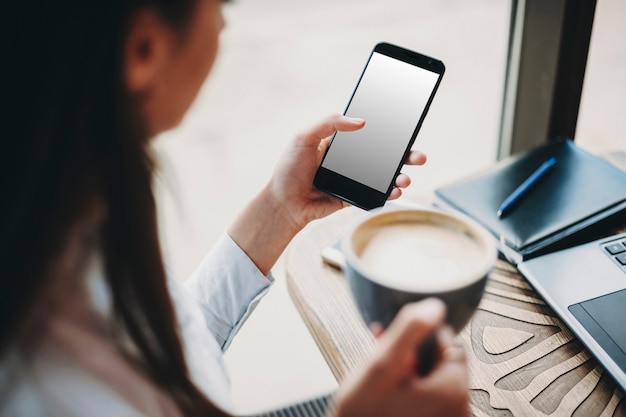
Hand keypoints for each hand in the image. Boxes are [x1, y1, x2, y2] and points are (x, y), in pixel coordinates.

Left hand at [268, 113, 426, 230]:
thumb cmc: (289, 169)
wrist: (282, 203)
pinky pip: (374, 194)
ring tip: (405, 178)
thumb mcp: (304, 137)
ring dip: (399, 176)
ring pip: (383, 176)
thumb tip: (361, 121)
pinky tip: (396, 191)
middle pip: (384, 155)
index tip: (407, 128)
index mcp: (340, 142)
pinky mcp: (352, 197)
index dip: (389, 131)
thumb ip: (330, 123)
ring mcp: (353, 179)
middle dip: (405, 155)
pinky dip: (388, 193)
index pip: (370, 133)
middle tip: (418, 156)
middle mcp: (350, 160)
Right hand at [332, 299, 469, 416]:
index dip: (422, 336)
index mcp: (454, 392)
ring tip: (384, 375)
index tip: (400, 342)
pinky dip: (410, 388)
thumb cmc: (362, 415)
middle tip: (387, 360)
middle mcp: (458, 409)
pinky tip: (389, 389)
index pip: (451, 343)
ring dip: (409, 370)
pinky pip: (428, 397)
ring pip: (432, 378)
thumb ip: (410, 331)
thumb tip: (433, 307)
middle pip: (441, 362)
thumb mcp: (381, 365)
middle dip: (413, 354)